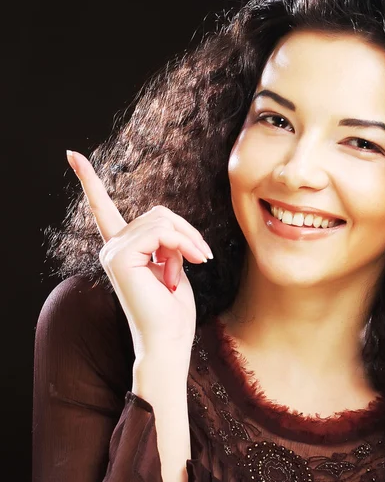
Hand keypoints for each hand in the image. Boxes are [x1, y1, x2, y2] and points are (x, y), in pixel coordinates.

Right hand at [66, 150, 212, 357]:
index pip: (103, 208)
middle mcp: (113, 247)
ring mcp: (114, 250)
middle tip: (202, 257)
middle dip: (187, 232)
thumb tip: (168, 226)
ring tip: (195, 265)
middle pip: (158, 213)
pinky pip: (162, 232)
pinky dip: (184, 244)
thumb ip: (166, 240)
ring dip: (188, 241)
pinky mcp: (121, 256)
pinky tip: (191, 264)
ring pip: (162, 220)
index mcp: (123, 248)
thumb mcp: (174, 265)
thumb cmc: (174, 310)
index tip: (73, 155)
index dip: (89, 181)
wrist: (170, 340)